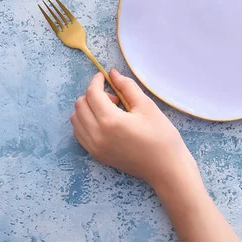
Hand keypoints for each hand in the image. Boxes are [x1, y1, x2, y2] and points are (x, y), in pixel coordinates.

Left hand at [71, 71, 241, 241]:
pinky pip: (80, 134)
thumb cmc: (161, 136)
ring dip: (88, 109)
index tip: (104, 76)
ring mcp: (94, 147)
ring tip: (110, 111)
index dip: (96, 81)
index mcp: (110, 121)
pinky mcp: (96, 155)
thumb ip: (127, 87)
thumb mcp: (147, 106)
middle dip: (93, 95)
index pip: (92, 94)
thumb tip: (113, 73)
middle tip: (114, 98)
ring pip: (76, 119)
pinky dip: (85, 123)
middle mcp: (97, 135)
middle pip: (80, 105)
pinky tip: (104, 122)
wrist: (166, 168)